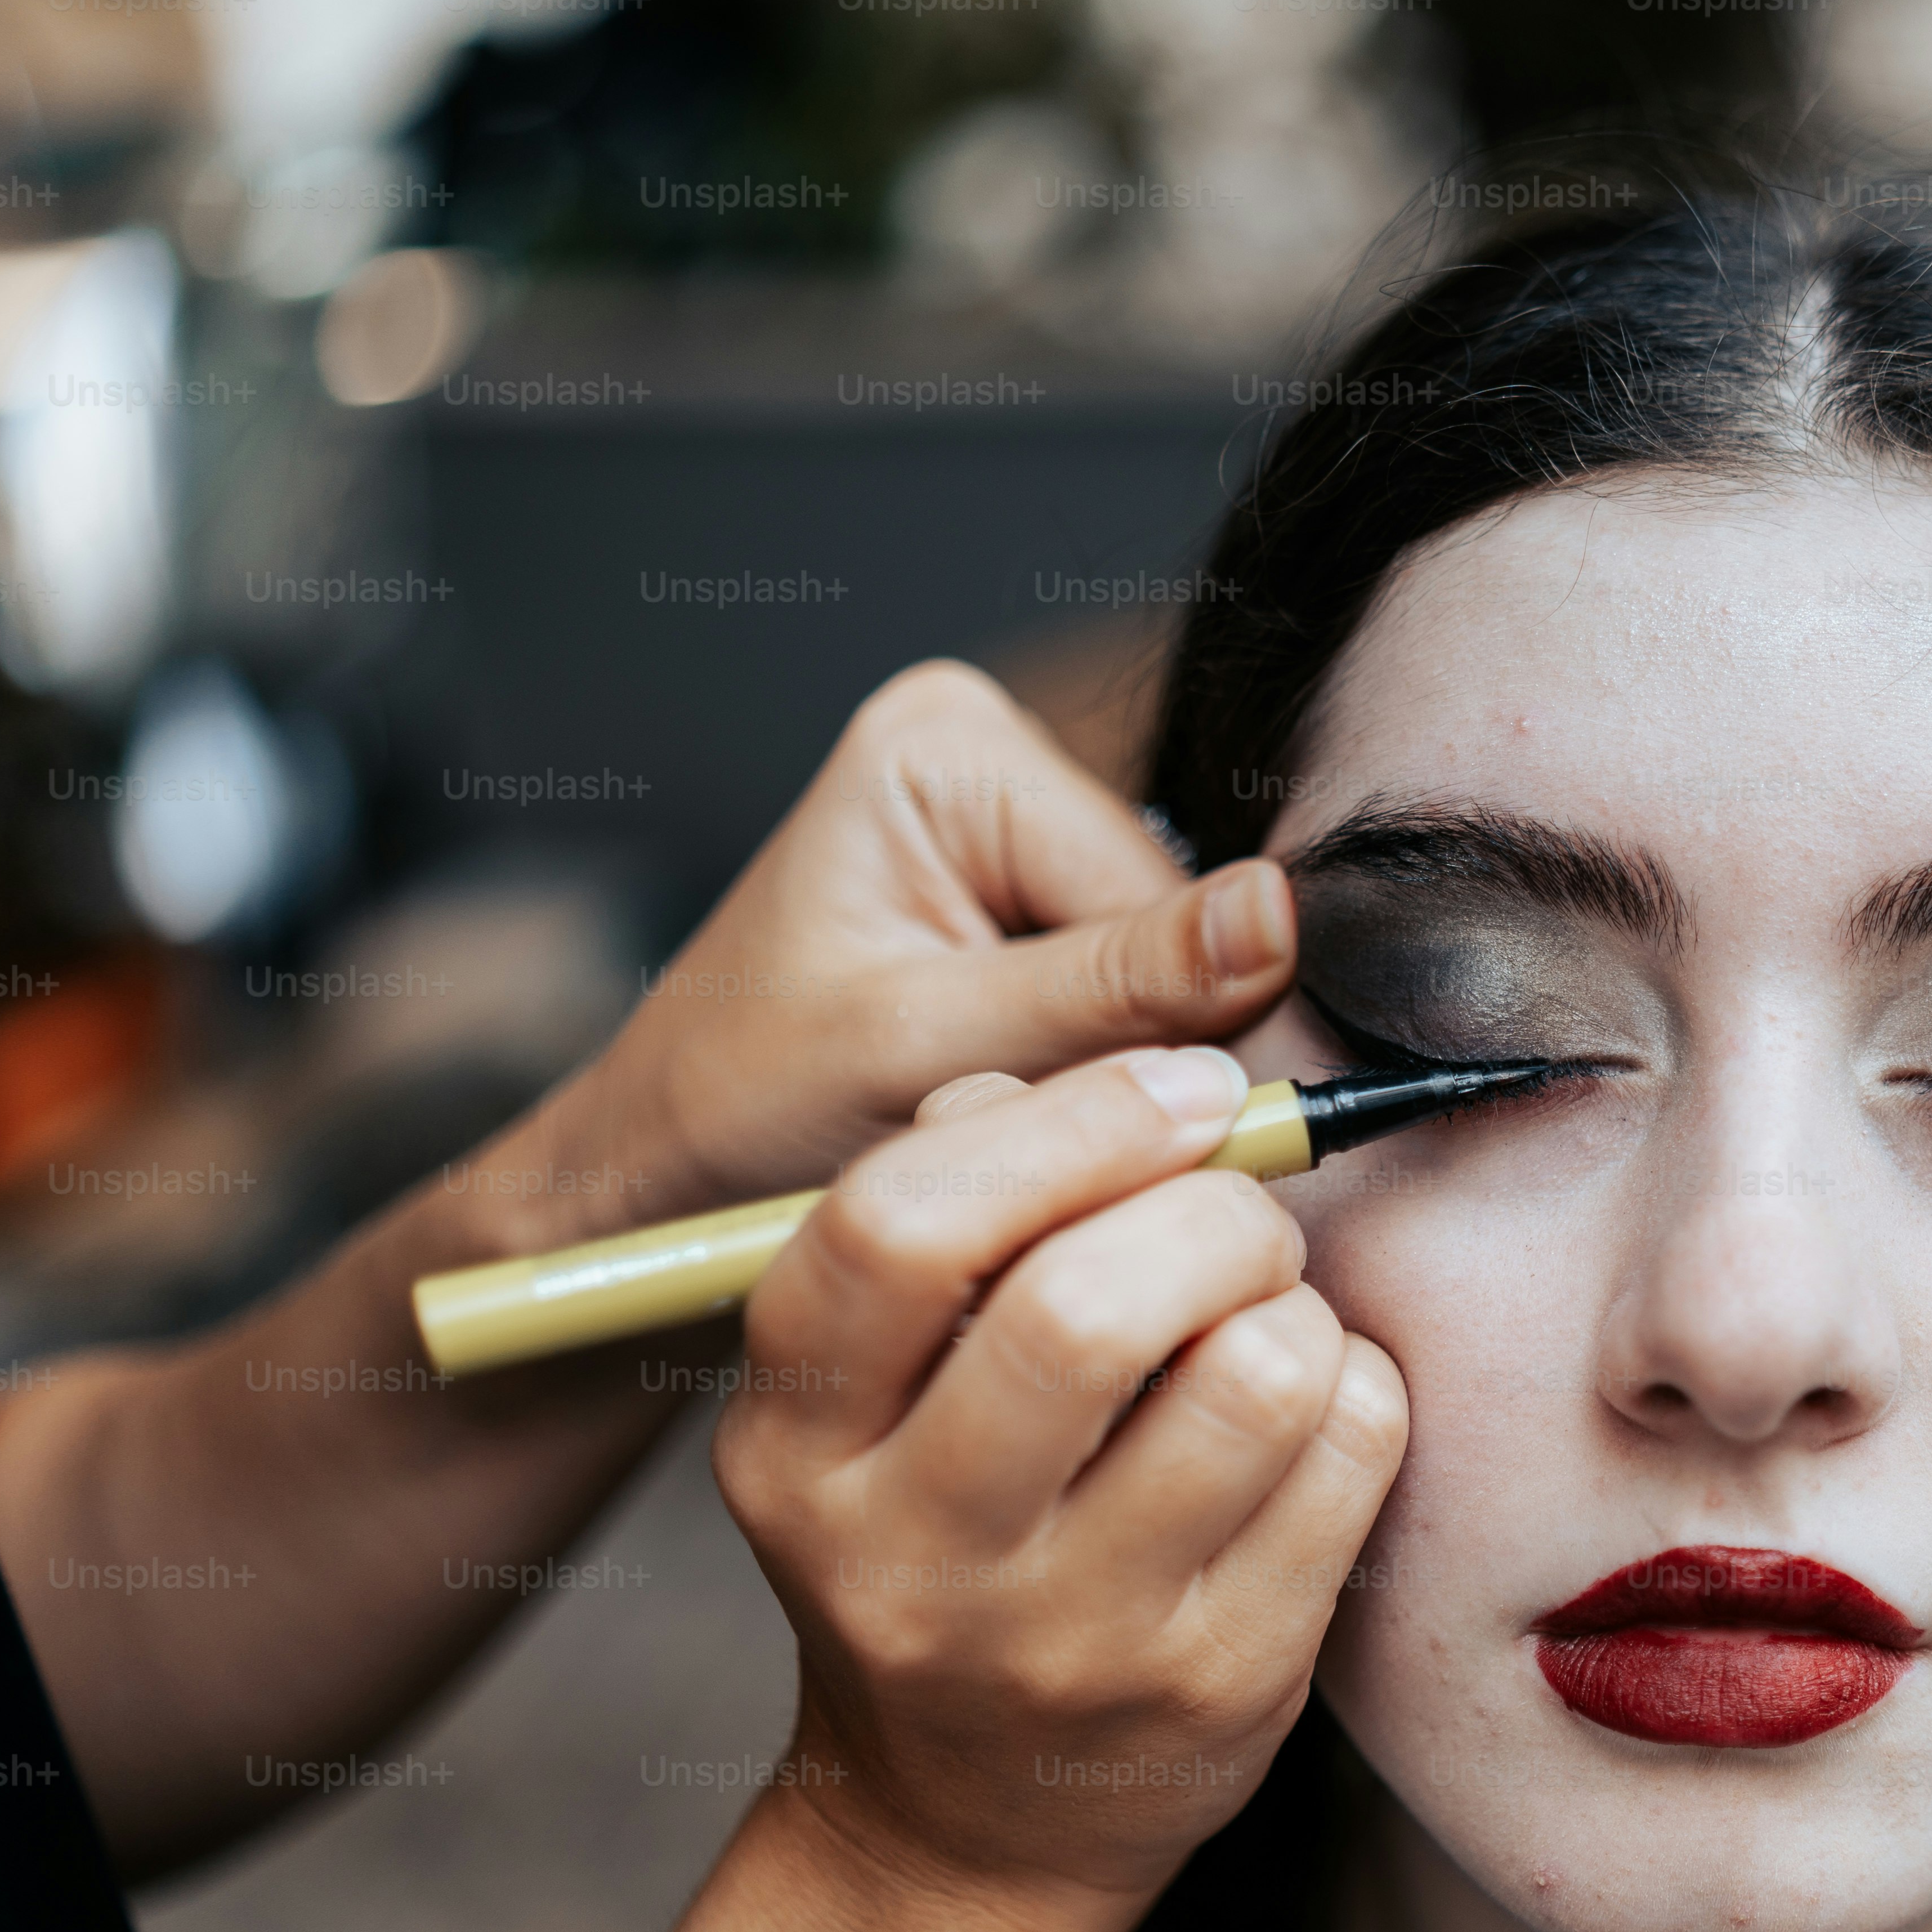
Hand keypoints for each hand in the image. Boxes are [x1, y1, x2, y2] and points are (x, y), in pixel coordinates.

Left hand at [505, 660, 1293, 1232]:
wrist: (653, 1182)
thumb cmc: (736, 1116)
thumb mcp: (922, 1054)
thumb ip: (1109, 990)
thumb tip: (1279, 916)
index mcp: (952, 750)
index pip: (1163, 901)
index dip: (1151, 1034)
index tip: (1065, 1117)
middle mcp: (990, 760)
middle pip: (1172, 933)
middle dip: (1120, 1052)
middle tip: (1009, 1121)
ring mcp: (1009, 832)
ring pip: (1164, 982)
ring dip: (1106, 1074)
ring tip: (991, 1113)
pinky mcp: (1023, 909)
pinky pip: (1127, 1005)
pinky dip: (1084, 1078)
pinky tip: (1006, 1102)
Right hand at [712, 1048, 1406, 1907]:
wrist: (964, 1828)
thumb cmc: (937, 1547)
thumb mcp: (869, 1402)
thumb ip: (944, 1227)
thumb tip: (1065, 1082)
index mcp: (792, 1449)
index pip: (896, 1230)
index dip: (1069, 1123)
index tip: (1178, 1088)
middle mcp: (910, 1555)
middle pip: (1085, 1304)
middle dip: (1209, 1211)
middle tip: (1238, 1214)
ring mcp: (1071, 1637)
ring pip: (1251, 1376)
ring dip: (1293, 1301)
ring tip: (1268, 1315)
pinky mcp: (1221, 1684)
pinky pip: (1349, 1456)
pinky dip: (1359, 1388)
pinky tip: (1312, 1406)